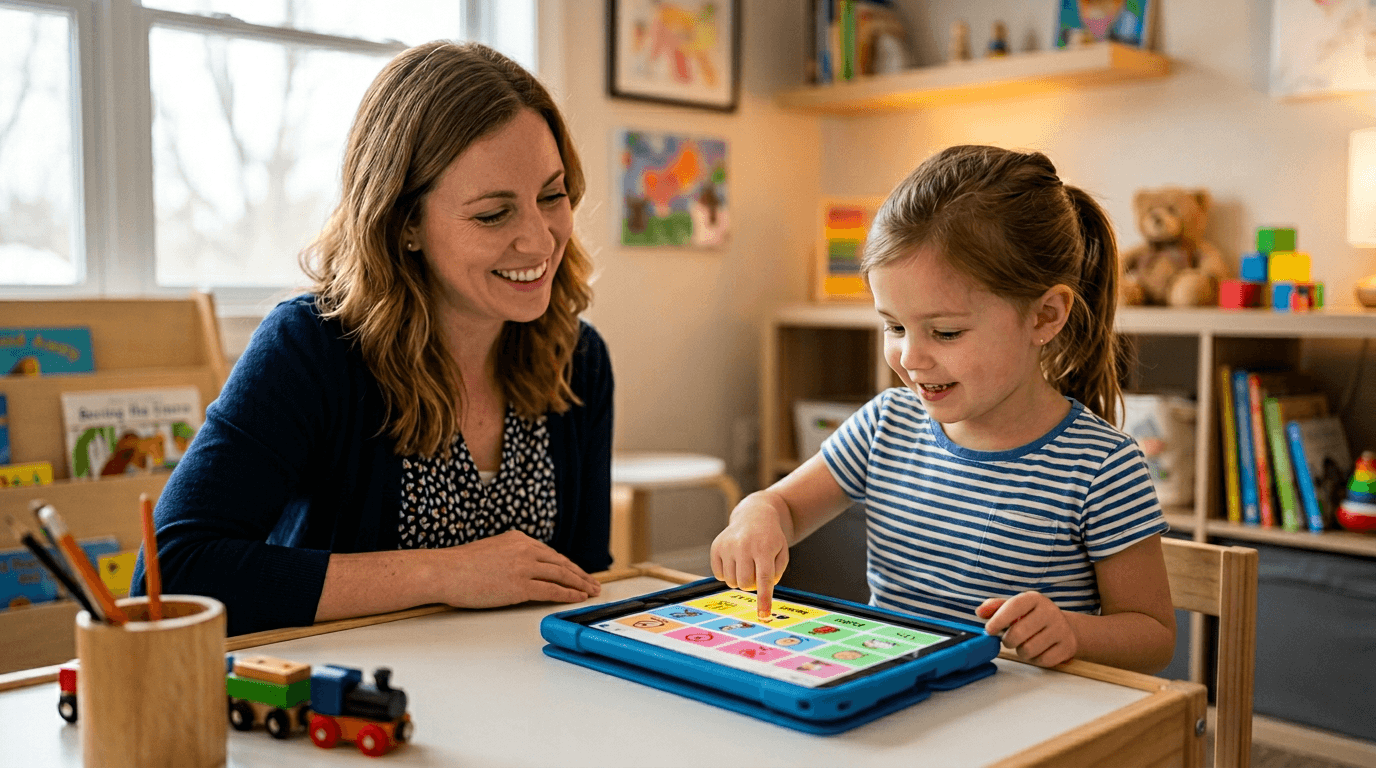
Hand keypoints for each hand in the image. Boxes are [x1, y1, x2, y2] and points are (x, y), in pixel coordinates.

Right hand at [434, 530, 600, 608]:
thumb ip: (510, 556)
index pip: (550, 553)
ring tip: (591, 591)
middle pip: (561, 563)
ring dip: (579, 584)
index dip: (567, 565)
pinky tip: (577, 598)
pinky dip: (568, 594)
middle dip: (580, 574)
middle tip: (593, 583)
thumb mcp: (491, 550)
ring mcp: (524, 567)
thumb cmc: (460, 566)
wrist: (445, 571)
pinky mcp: (520, 585)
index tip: (578, 572)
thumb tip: (521, 569)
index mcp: (518, 539)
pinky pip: (551, 590)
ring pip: (561, 575)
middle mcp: (525, 549)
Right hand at [710, 495, 789, 616]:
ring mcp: (727, 545)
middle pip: (745, 583)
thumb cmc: (771, 539)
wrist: (754, 516)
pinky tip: (735, 561)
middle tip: (756, 572)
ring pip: (731, 581)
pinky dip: (728, 574)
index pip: (764, 579)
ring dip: (740, 579)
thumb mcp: (782, 553)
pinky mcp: (716, 547)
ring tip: (746, 564)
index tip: (763, 615)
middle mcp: (743, 545)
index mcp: (764, 548)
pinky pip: (719, 575)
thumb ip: (775, 574)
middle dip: (752, 584)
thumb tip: (761, 591)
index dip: (764, 599)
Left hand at [977, 591, 1077, 667]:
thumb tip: (979, 612)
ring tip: (1025, 644)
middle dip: (1008, 641)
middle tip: (1009, 640)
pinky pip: (1042, 660)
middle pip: (1018, 634)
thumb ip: (995, 607)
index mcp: (1034, 599)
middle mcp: (1050, 611)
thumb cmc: (1032, 617)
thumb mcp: (1015, 607)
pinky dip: (1035, 659)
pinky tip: (1038, 651)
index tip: (989, 630)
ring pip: (1028, 650)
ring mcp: (1061, 629)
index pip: (1013, 607)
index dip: (998, 620)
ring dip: (1021, 651)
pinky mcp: (1068, 646)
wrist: (1065, 626)